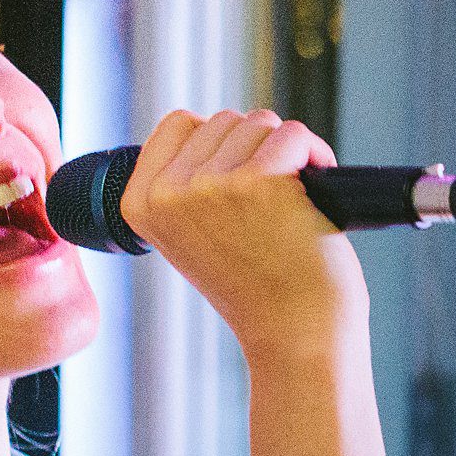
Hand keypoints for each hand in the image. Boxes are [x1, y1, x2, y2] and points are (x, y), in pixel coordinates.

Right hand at [113, 109, 366, 360]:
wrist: (295, 335)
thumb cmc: (257, 289)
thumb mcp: (192, 238)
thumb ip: (183, 188)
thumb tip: (208, 128)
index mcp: (140, 203)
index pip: (178, 124)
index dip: (219, 144)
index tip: (239, 182)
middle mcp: (168, 191)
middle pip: (223, 120)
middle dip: (256, 149)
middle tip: (272, 202)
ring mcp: (212, 184)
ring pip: (259, 123)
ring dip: (287, 153)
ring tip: (293, 202)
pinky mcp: (260, 180)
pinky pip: (294, 134)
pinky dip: (315, 154)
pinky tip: (315, 187)